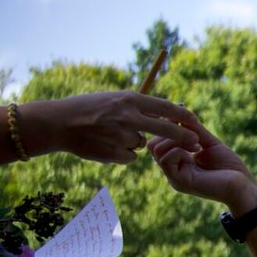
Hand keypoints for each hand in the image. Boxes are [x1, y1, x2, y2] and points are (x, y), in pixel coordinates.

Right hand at [21, 91, 199, 163]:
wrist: (59, 123)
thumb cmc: (88, 108)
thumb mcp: (114, 99)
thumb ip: (137, 106)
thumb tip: (166, 111)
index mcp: (130, 99)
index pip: (166, 108)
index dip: (183, 116)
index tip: (195, 120)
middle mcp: (128, 116)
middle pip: (166, 130)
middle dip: (184, 138)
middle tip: (197, 144)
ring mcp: (121, 136)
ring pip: (142, 144)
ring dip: (133, 142)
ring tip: (110, 134)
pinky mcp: (114, 153)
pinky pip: (130, 157)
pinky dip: (122, 154)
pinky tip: (105, 145)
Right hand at [148, 117, 256, 210]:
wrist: (244, 187)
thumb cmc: (230, 168)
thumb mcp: (209, 143)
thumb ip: (193, 130)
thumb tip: (177, 112)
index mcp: (179, 163)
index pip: (158, 141)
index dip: (169, 128)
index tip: (188, 123)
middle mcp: (174, 171)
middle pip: (153, 144)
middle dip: (171, 133)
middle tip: (195, 138)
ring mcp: (175, 177)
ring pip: (156, 149)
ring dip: (176, 140)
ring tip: (196, 144)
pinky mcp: (179, 181)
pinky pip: (165, 158)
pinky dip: (179, 148)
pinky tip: (196, 151)